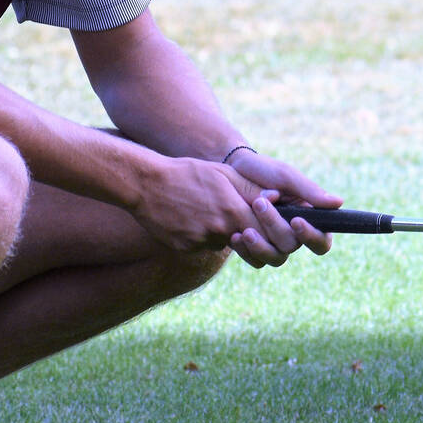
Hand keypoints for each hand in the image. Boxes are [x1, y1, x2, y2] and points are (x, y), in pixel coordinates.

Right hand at [131, 156, 259, 251]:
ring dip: (222, 231)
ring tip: (206, 208)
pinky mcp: (185, 249)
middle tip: (233, 213)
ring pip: (222, 242)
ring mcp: (201, 242)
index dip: (268, 225)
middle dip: (246, 230)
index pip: (264, 229)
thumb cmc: (188, 173)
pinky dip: (201, 235)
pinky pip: (202, 245)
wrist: (146, 184)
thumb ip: (251, 188)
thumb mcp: (222, 173)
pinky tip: (189, 216)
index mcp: (232, 211)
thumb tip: (276, 197)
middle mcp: (219, 231)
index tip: (264, 218)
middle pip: (245, 239)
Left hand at [225, 149, 340, 267]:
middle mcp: (292, 234)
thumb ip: (310, 191)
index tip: (295, 220)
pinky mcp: (254, 247)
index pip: (321, 241)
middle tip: (258, 203)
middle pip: (292, 246)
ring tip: (245, 230)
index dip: (311, 236)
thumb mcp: (286, 176)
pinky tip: (235, 236)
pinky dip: (245, 251)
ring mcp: (272, 242)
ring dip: (260, 245)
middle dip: (275, 226)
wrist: (232, 170)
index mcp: (308, 218)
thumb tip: (339, 203)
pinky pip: (255, 261)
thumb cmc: (264, 170)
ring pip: (275, 258)